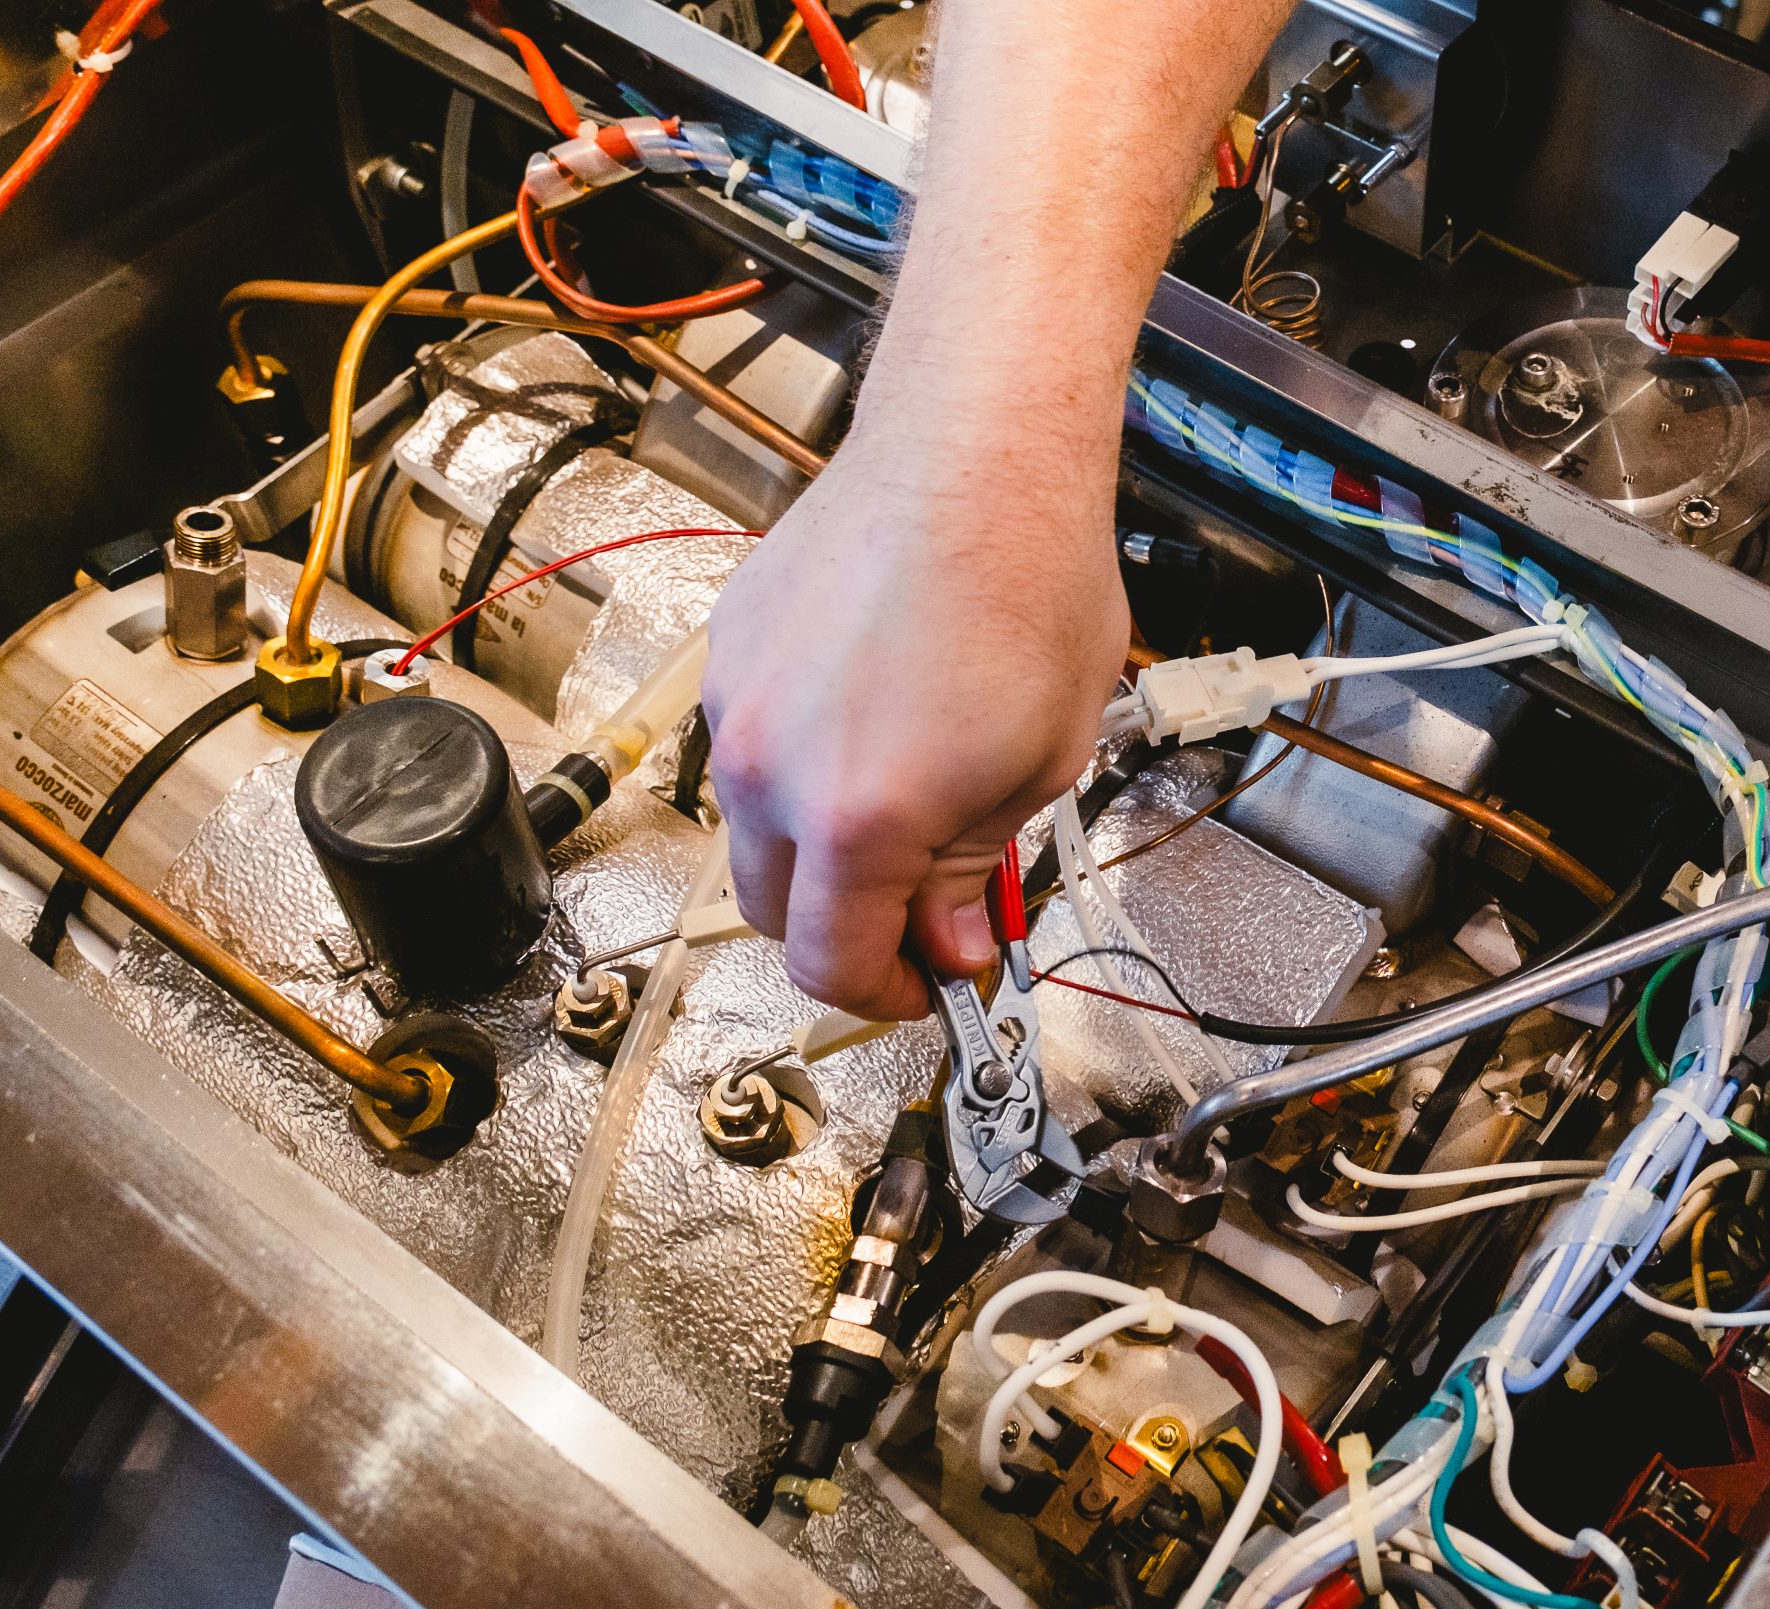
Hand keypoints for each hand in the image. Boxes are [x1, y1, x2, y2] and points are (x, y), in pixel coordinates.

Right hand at [702, 387, 1129, 1018]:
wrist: (977, 452)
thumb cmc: (1028, 585)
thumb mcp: (1042, 763)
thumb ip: (978, 872)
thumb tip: (952, 943)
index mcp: (859, 818)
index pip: (830, 966)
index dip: (887, 995)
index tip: (929, 984)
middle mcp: (773, 769)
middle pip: (773, 913)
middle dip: (846, 931)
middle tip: (924, 911)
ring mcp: (737, 704)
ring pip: (754, 830)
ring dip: (817, 847)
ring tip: (908, 797)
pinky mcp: (727, 649)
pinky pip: (749, 746)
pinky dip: (799, 765)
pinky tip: (871, 719)